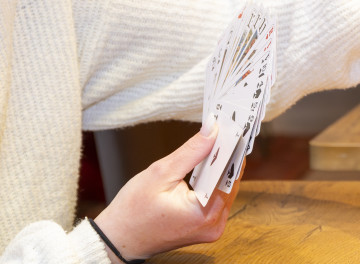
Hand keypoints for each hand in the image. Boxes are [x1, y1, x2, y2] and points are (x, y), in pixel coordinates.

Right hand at [92, 120, 242, 259]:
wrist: (118, 239)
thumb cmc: (132, 211)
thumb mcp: (160, 174)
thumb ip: (191, 151)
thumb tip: (212, 129)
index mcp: (205, 214)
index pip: (229, 175)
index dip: (231, 151)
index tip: (233, 130)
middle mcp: (214, 225)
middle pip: (229, 182)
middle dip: (226, 157)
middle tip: (224, 132)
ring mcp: (211, 228)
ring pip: (225, 189)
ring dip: (221, 169)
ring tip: (217, 144)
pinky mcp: (206, 227)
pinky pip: (217, 198)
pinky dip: (213, 182)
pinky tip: (209, 165)